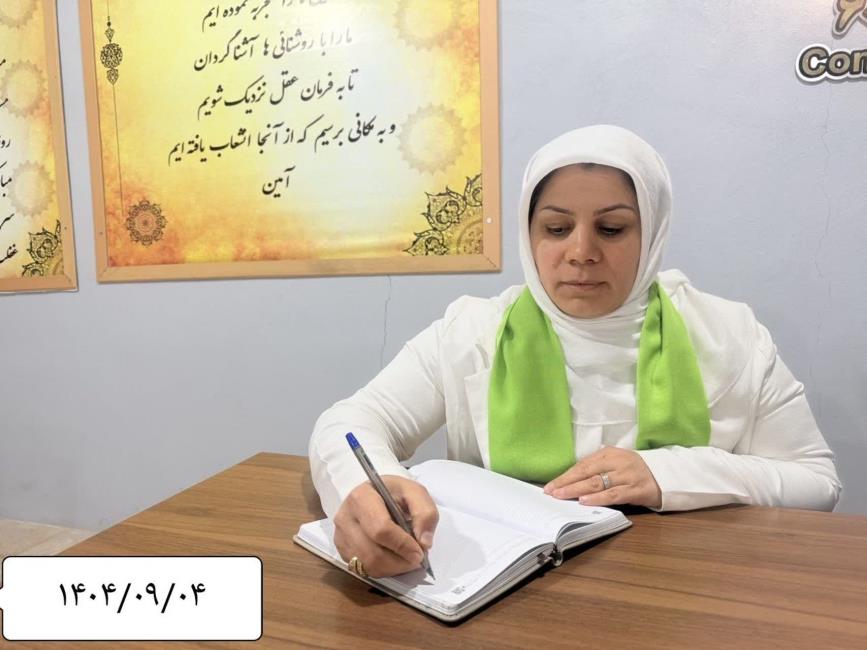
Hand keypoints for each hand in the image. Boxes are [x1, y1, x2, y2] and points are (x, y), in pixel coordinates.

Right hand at [333, 475, 438, 577]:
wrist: (376, 495)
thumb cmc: (394, 494)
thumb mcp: (414, 492)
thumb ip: (425, 513)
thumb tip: (424, 542)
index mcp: (361, 498)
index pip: (380, 530)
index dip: (402, 545)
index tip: (419, 552)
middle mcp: (345, 517)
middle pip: (373, 553)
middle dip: (400, 561)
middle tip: (416, 559)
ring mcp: (340, 535)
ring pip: (368, 565)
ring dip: (393, 568)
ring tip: (406, 559)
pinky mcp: (342, 550)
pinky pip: (364, 570)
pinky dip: (384, 570)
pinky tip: (393, 558)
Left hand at [543, 446, 661, 508]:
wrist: (666, 476)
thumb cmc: (634, 470)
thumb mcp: (616, 462)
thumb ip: (597, 467)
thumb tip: (571, 479)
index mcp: (609, 453)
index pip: (582, 464)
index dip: (565, 475)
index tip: (550, 486)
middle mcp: (617, 462)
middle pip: (587, 472)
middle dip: (566, 483)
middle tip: (551, 492)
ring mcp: (627, 476)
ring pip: (597, 483)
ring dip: (577, 490)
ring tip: (562, 496)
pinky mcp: (636, 490)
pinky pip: (614, 494)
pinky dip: (598, 498)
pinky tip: (584, 501)